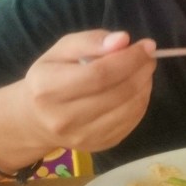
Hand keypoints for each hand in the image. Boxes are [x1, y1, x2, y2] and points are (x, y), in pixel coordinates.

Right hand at [15, 30, 156, 152]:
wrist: (35, 119)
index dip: (130, 58)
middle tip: (149, 57)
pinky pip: (132, 122)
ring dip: (145, 85)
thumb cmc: (50, 77)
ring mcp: (82, 136)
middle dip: (141, 70)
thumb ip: (91, 40)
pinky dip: (141, 101)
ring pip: (129, 108)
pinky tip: (137, 89)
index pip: (100, 74)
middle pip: (118, 92)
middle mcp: (63, 118)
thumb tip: (122, 40)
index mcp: (49, 89)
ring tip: (144, 70)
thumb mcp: (62, 50)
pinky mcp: (99, 145)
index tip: (147, 46)